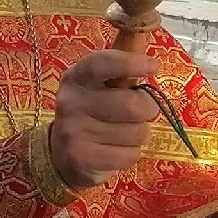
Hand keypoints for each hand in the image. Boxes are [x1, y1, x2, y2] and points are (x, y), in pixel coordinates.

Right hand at [46, 50, 160, 188]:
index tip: (154, 66)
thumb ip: (122, 71)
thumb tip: (153, 59)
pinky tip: (116, 150)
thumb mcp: (98, 87)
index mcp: (76, 78)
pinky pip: (130, 155)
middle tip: (141, 111)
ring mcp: (74, 132)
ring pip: (136, 132)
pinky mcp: (83, 158)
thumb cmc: (92, 113)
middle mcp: (71, 102)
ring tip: (123, 133)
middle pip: (132, 104)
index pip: (102, 64)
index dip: (131, 63)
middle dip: (148, 109)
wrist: (62, 155)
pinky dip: (131, 154)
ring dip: (139, 134)